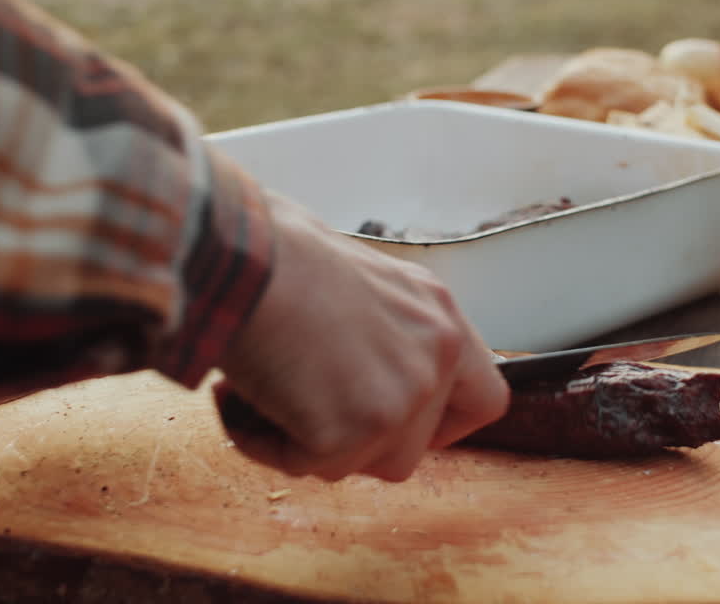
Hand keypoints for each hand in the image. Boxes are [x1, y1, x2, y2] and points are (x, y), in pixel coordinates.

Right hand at [219, 192, 508, 481]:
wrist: (237, 255)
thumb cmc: (274, 252)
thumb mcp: (358, 279)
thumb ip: (382, 330)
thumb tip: (356, 360)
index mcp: (438, 313)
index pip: (485, 399)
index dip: (442, 425)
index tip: (394, 422)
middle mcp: (434, 356)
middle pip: (414, 447)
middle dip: (354, 440)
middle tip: (298, 400)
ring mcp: (401, 397)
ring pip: (361, 464)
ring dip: (308, 443)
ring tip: (257, 391)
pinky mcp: (353, 431)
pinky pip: (305, 466)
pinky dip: (262, 442)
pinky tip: (234, 396)